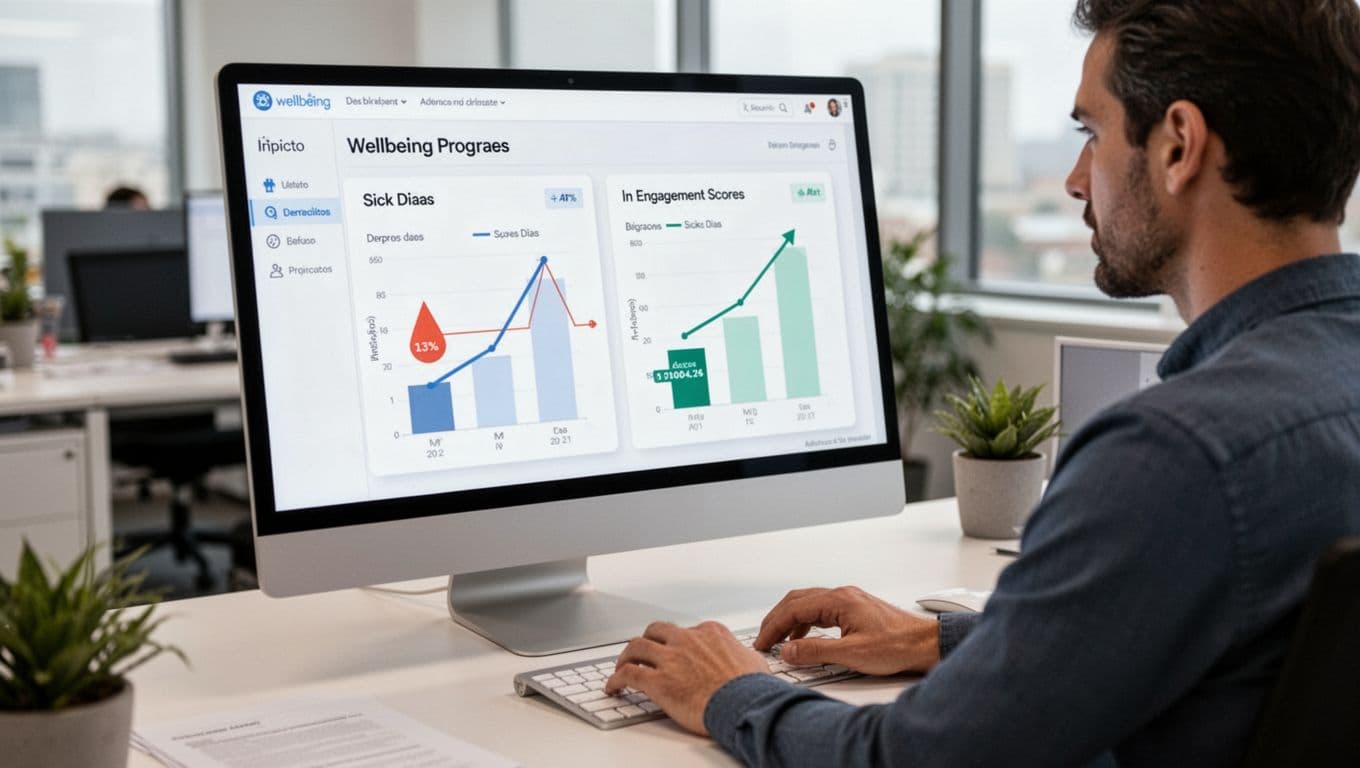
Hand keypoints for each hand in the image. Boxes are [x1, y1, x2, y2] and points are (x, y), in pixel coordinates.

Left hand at [605, 621, 768, 735]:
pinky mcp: (658, 681)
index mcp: (710, 632)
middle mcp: (687, 640)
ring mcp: (671, 658)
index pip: (686, 630)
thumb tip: (745, 657)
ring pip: (636, 647)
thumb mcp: (753, 660)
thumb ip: (741, 654)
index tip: (673, 650)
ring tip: (621, 666)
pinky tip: (613, 687)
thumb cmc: (752, 688)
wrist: (745, 705)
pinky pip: (628, 674)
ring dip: (625, 656)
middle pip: (656, 630)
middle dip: (648, 640)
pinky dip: (616, 680)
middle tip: (643, 652)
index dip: (677, 641)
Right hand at [755, 586, 939, 675]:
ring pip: (808, 604)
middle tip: (763, 639)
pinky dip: (805, 623)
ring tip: (779, 640)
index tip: (762, 642)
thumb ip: (816, 651)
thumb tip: (788, 650)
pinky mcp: (854, 609)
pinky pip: (820, 610)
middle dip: (776, 620)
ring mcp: (849, 600)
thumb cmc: (898, 646)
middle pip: (797, 601)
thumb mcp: (852, 653)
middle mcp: (842, 595)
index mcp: (839, 600)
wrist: (925, 644)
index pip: (793, 609)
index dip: (773, 626)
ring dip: (790, 620)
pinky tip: (805, 638)